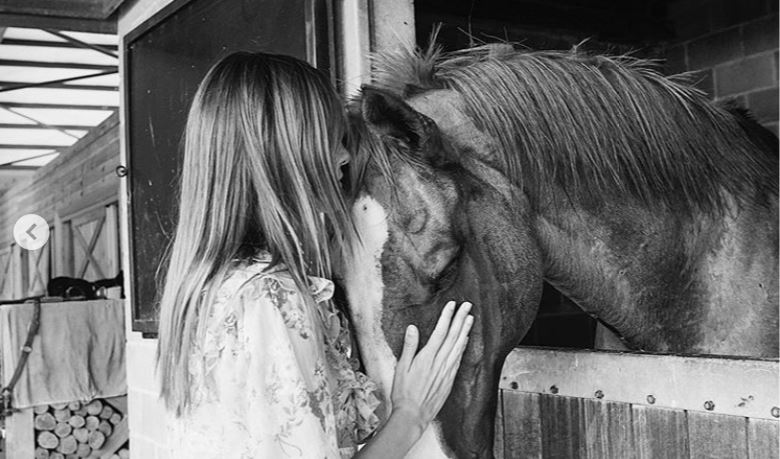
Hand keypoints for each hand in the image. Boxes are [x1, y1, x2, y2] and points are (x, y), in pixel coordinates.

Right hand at [389, 301, 473, 433]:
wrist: (414, 415)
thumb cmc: (404, 393)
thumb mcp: (401, 368)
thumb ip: (409, 346)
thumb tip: (412, 328)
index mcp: (427, 357)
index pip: (440, 332)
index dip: (447, 316)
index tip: (452, 304)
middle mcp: (440, 362)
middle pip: (453, 336)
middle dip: (460, 319)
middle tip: (467, 305)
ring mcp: (447, 371)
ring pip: (459, 346)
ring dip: (465, 330)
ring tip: (470, 318)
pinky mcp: (450, 380)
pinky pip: (459, 359)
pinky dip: (463, 347)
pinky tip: (465, 340)